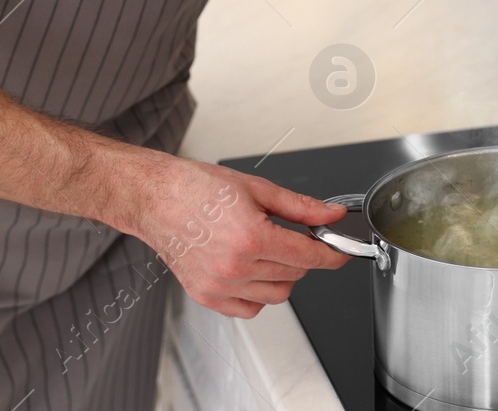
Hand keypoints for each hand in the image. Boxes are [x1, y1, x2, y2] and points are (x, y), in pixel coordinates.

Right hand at [128, 155, 349, 318]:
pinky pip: (249, 309)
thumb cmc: (198, 189)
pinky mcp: (206, 296)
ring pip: (277, 295)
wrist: (157, 198)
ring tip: (266, 250)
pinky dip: (258, 294)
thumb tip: (331, 216)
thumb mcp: (258, 189)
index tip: (340, 253)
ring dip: (282, 276)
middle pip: (295, 275)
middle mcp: (235, 267)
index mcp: (251, 237)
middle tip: (290, 236)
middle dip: (302, 256)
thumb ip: (301, 208)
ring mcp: (219, 286)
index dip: (332, 255)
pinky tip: (251, 270)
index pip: (308, 257)